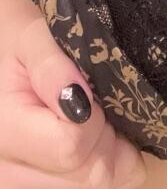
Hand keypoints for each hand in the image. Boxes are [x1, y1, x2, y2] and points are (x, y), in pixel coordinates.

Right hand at [0, 15, 145, 186]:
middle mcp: (9, 172)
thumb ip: (51, 66)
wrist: (7, 55)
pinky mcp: (40, 186)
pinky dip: (109, 164)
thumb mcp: (32, 37)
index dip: (96, 118)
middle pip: (88, 175)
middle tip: (99, 101)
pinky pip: (95, 187)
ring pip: (95, 185)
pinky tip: (98, 135)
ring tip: (97, 115)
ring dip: (111, 152)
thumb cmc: (20, 41)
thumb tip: (79, 100)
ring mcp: (25, 185)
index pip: (71, 147)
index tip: (93, 91)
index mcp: (4, 134)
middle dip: (109, 136)